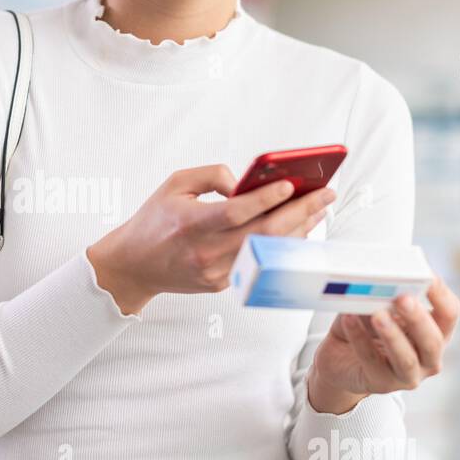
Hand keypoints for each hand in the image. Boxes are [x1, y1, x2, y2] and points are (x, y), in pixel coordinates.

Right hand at [87, 165, 335, 313]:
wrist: (134, 265)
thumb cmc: (155, 220)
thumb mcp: (174, 185)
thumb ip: (211, 176)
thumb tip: (245, 182)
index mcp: (189, 224)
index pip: (235, 212)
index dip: (265, 198)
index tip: (291, 184)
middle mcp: (205, 252)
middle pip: (263, 232)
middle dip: (300, 211)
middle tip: (326, 193)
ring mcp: (216, 272)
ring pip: (268, 250)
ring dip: (299, 229)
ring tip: (320, 208)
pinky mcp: (222, 284)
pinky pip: (260, 260)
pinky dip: (281, 244)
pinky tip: (297, 228)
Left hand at [307, 274, 459, 412]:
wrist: (341, 361)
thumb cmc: (367, 330)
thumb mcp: (378, 309)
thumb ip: (383, 298)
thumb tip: (379, 282)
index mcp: (435, 333)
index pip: (449, 314)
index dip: (441, 295)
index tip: (427, 276)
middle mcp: (428, 358)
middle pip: (432, 340)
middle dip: (418, 318)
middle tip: (403, 299)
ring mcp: (407, 376)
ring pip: (405, 358)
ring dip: (392, 335)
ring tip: (377, 315)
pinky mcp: (381, 384)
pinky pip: (370, 360)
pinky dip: (359, 338)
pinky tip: (349, 319)